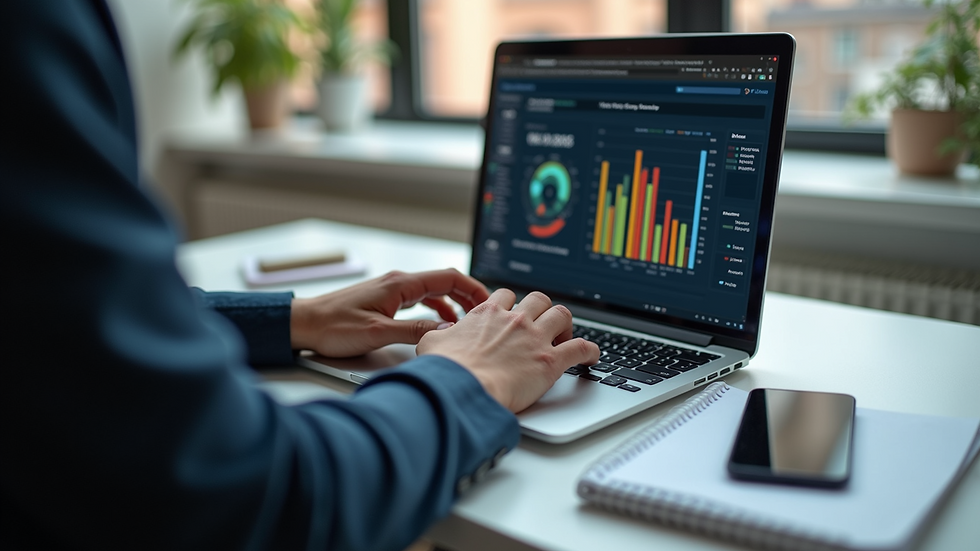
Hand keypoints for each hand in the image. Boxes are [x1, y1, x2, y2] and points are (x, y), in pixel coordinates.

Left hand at [290, 268, 490, 357]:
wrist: (303, 324)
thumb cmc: (332, 326)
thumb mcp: (377, 333)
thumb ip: (414, 333)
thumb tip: (445, 333)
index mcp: (400, 284)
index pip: (448, 277)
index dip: (473, 288)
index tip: (490, 302)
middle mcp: (398, 282)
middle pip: (444, 281)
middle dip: (468, 295)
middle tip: (486, 313)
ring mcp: (391, 290)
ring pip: (432, 291)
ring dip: (452, 303)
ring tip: (467, 321)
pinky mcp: (384, 300)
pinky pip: (419, 299)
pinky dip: (435, 309)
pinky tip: (438, 325)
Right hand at [416, 289, 599, 412]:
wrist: (463, 389)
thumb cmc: (446, 370)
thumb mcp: (431, 344)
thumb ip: (439, 335)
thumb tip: (440, 336)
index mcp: (488, 313)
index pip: (506, 295)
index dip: (512, 304)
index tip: (513, 314)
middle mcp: (515, 320)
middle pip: (539, 299)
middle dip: (542, 309)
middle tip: (541, 325)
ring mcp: (536, 338)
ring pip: (563, 314)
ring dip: (565, 324)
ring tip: (564, 337)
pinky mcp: (551, 361)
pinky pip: (581, 347)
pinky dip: (590, 350)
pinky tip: (592, 356)